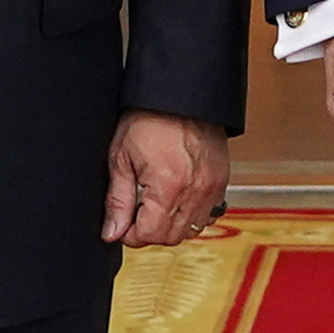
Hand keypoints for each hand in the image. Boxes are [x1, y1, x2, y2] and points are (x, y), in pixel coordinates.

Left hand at [103, 112, 232, 247]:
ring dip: (171, 225)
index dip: (131, 235)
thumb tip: (112, 231)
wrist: (180, 95)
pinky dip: (191, 215)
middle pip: (171, 237)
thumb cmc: (149, 118)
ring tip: (156, 205)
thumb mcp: (121, 158)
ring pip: (191, 230)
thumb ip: (118, 201)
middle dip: (149, 232)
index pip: (150, 235)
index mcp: (168, 186)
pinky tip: (177, 199)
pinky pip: (208, 215)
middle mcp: (194, 191)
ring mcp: (212, 188)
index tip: (122, 226)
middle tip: (136, 214)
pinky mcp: (221, 182)